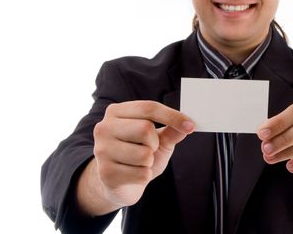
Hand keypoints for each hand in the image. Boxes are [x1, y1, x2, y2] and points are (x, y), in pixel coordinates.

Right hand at [78, 100, 194, 213]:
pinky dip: (144, 176)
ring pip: (144, 154)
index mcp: (117, 112)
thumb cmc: (138, 155)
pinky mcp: (105, 173)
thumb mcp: (158, 140)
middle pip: (145, 128)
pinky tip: (133, 175)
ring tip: (139, 163)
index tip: (191, 125)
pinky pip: (141, 174)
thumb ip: (172, 131)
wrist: (118, 183)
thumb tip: (188, 125)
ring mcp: (102, 150)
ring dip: (149, 162)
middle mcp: (104, 128)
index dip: (172, 116)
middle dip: (155, 143)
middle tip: (149, 149)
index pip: (149, 107)